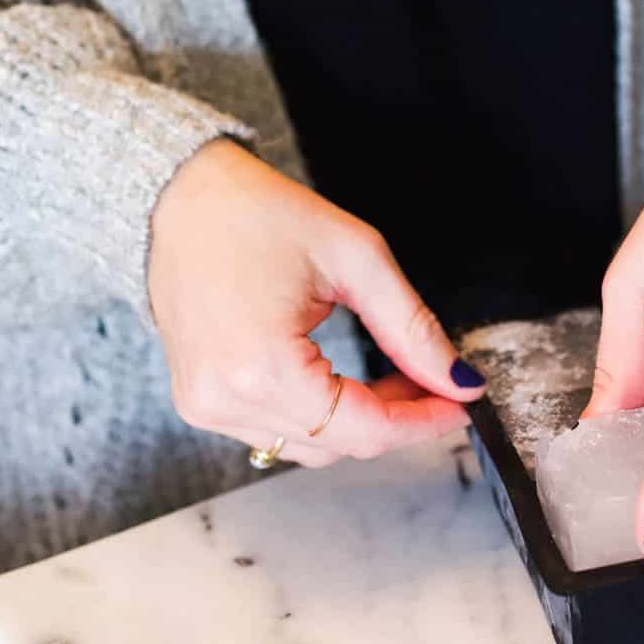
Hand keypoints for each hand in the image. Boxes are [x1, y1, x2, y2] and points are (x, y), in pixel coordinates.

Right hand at [148, 138, 486, 464]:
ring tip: (391, 372)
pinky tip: (341, 375)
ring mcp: (204, 406)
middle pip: (338, 445)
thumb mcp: (356, 258)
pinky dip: (318, 414)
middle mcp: (224, 400)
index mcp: (261, 367)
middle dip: (396, 417)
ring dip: (358, 420)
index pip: (362, 429)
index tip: (461, 404)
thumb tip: (460, 381)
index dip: (422, 423)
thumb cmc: (261, 214)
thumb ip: (411, 328)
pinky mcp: (198, 401)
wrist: (181, 197)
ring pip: (308, 446)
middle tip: (432, 377)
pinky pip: (274, 431)